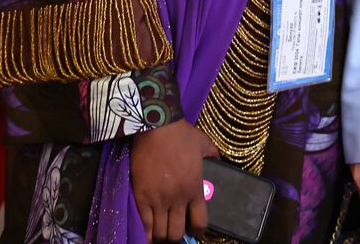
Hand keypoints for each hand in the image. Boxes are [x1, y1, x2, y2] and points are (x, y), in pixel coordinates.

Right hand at [131, 120, 218, 242]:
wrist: (156, 127)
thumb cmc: (182, 135)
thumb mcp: (204, 144)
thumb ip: (213, 156)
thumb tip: (219, 161)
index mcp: (195, 188)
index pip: (200, 222)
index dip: (198, 231)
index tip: (195, 231)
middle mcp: (177, 198)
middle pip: (176, 233)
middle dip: (175, 236)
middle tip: (173, 230)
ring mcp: (158, 199)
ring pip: (159, 232)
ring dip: (160, 235)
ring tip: (160, 230)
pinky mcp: (140, 196)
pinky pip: (143, 224)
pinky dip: (145, 232)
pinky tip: (146, 232)